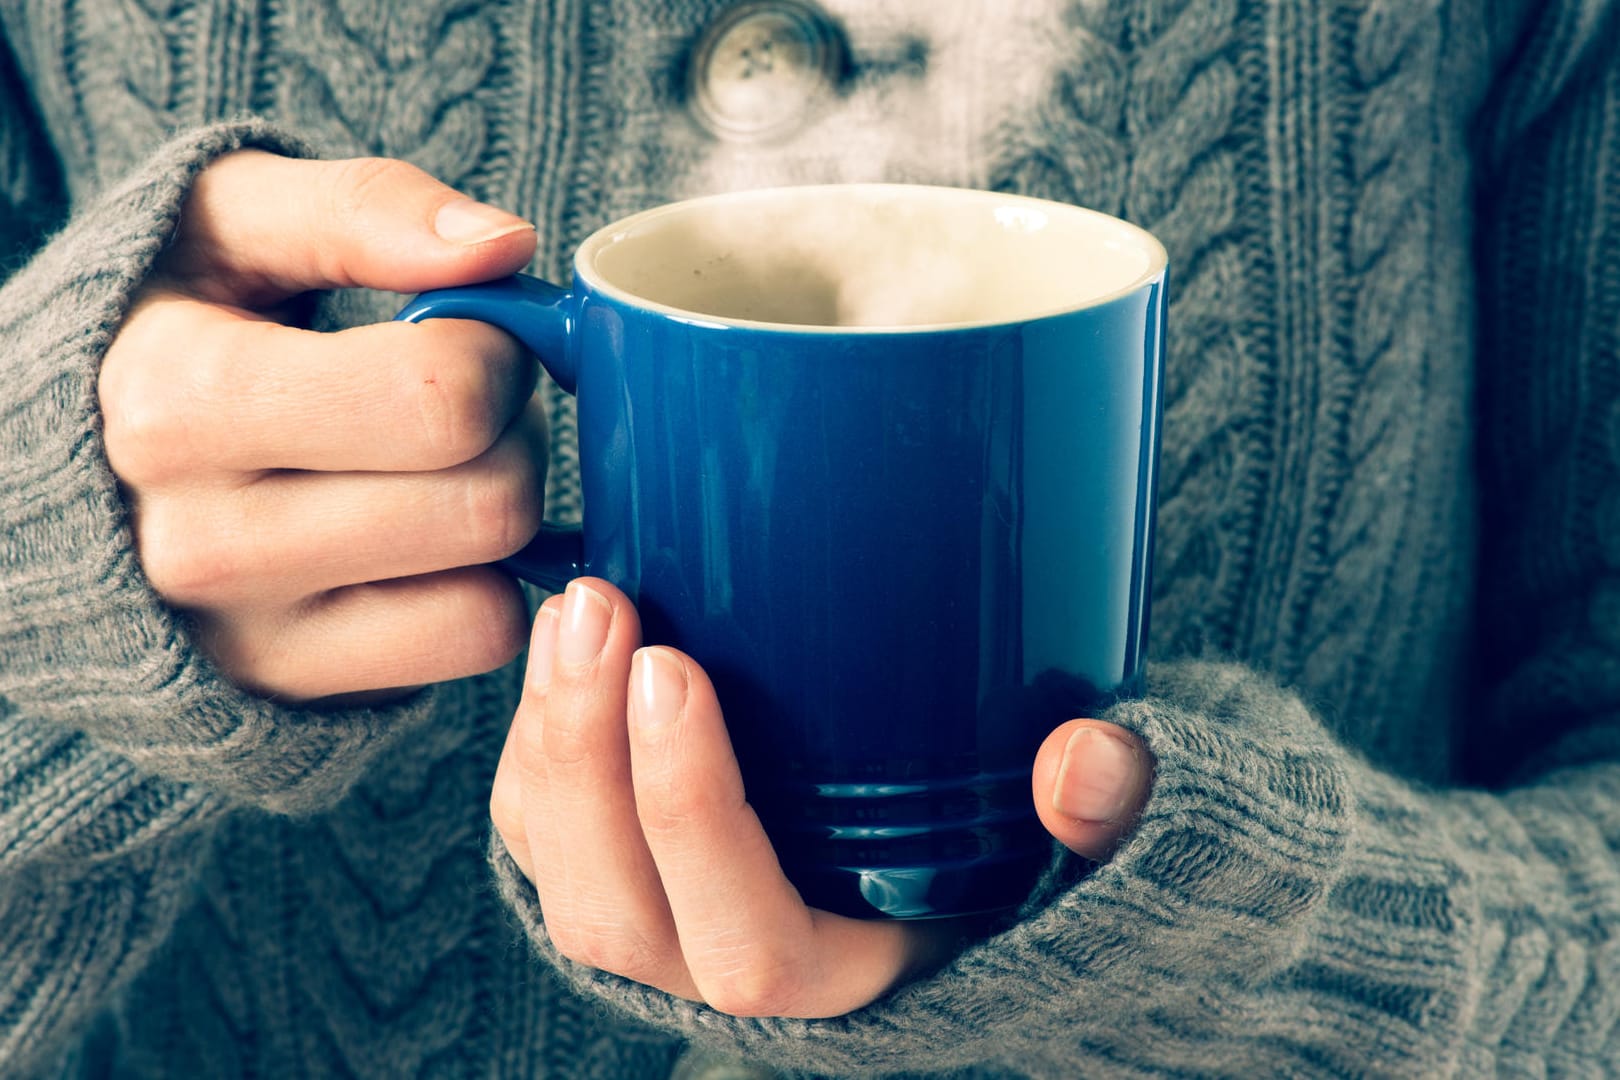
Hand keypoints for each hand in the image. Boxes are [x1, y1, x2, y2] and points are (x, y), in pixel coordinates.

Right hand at [99, 151, 545, 701]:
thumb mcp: (237, 224)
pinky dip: (481, 588)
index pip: (441, 396)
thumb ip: (367, 209)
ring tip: (437, 468)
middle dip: (511, 435)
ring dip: (501, 517)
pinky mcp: (296, 686)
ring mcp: (249, 635)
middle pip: (487, 501)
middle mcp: (204, 541)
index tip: (457, 335)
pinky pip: (475, 644)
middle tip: (462, 405)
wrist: (71, 470)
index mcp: (181, 402)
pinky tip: (428, 542)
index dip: (494, 352)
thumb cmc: (180, 325)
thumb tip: (504, 247)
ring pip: (490, 587)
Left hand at [490, 579, 1155, 1017]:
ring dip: (548, 738)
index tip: (677, 668)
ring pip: (557, 871)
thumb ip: (1106, 818)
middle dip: (588, 757)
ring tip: (574, 606)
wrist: (933, 878)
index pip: (747, 947)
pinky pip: (536, 830)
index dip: (693, 818)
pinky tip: (562, 641)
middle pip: (614, 913)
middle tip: (605, 609)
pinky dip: (534, 739)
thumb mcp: (1075, 850)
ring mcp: (659, 929)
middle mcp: (723, 972)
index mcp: (836, 983)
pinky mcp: (617, 871)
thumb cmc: (999, 858)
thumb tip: (1085, 759)